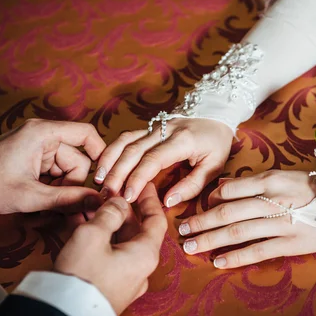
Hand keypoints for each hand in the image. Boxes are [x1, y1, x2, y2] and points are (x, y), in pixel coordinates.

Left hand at [0, 119, 105, 214]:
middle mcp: (43, 137)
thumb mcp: (30, 196)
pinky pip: (54, 177)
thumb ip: (67, 200)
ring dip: (60, 195)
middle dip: (72, 188)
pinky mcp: (32, 161)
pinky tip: (38, 208)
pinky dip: (50, 193)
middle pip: (78, 162)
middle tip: (65, 212)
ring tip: (43, 213)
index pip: (86, 135)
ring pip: (66, 174)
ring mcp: (37, 150)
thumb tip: (97, 203)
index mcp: (43, 134)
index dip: (101, 155)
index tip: (104, 180)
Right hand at [54, 183, 167, 314]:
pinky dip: (97, 238)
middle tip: (108, 191)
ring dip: (106, 222)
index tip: (144, 183)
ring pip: (118, 242)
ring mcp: (124, 280)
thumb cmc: (81, 276)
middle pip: (136, 231)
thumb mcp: (93, 235)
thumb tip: (119, 203)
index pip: (156, 220)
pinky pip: (106, 256)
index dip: (150, 199)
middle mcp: (139, 268)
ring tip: (89, 204)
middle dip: (121, 209)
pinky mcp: (107, 287)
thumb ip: (109, 214)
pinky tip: (79, 224)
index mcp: (145, 254)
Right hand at [94, 118, 232, 206]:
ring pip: (125, 140)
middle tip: (107, 194)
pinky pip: (127, 137)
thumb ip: (191, 185)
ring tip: (99, 180)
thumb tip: (166, 202)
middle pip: (133, 150)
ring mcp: (155, 126)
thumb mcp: (214, 166)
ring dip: (110, 160)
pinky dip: (112, 150)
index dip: (137, 178)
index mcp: (182, 141)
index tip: (127, 197)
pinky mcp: (149, 127)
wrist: (217, 114)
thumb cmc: (216, 143)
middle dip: (117, 173)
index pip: (152, 159)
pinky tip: (103, 165)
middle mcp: (165, 130)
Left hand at [178, 170, 315, 268]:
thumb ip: (252, 182)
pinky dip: (236, 257)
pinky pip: (258, 251)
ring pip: (238, 233)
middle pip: (228, 212)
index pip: (231, 189)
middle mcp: (273, 201)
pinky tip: (218, 262)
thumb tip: (221, 186)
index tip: (195, 207)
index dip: (209, 199)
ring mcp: (282, 224)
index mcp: (272, 180)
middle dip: (200, 221)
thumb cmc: (314, 188)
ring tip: (191, 246)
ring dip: (210, 240)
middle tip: (181, 230)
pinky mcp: (291, 244)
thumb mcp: (284, 176)